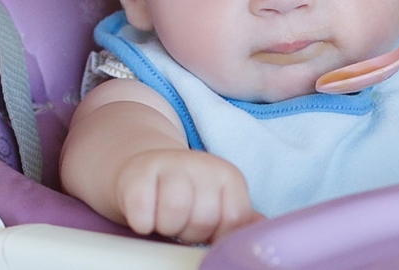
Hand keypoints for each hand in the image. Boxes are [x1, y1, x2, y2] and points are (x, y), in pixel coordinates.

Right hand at [113, 149, 259, 243]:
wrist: (144, 168)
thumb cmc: (187, 194)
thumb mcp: (218, 203)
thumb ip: (239, 219)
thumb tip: (261, 230)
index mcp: (229, 176)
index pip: (234, 220)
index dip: (218, 234)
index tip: (208, 228)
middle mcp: (203, 164)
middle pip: (203, 219)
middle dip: (191, 230)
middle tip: (182, 220)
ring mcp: (169, 164)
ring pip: (174, 214)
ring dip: (167, 227)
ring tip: (164, 217)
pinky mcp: (137, 173)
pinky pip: (142, 214)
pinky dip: (142, 223)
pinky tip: (145, 215)